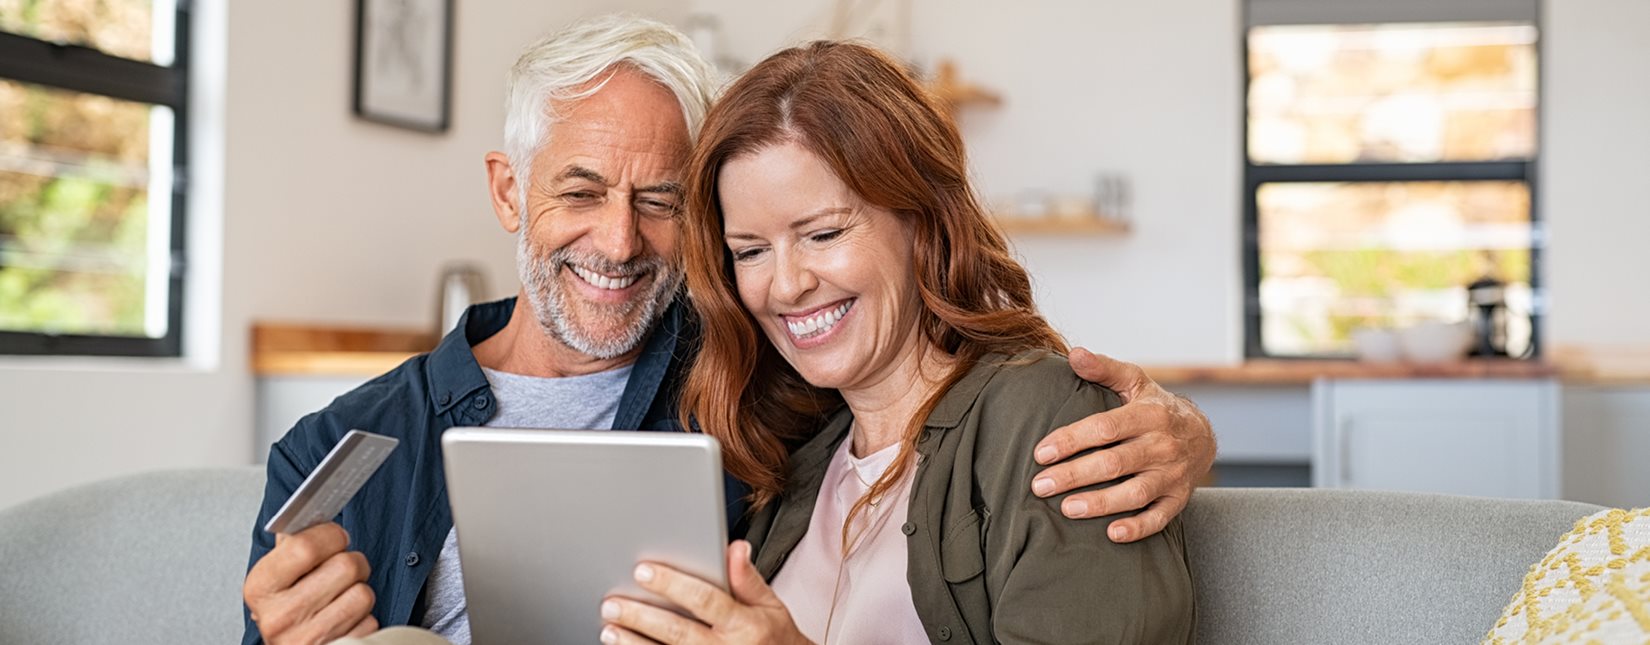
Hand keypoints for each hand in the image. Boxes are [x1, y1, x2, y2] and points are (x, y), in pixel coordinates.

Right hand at [243, 522, 377, 643]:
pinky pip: (371, 621)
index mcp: (261, 588)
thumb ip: (291, 545)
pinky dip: (364, 618)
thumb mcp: (276, 577)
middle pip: (346, 566)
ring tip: (341, 597)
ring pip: (363, 594)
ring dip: (359, 592)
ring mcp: (308, 639)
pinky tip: (345, 620)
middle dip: (353, 562)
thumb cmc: (287, 609)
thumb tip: (311, 513)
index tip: (336, 536)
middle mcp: (280, 617)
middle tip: (342, 570)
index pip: (305, 546)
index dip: (331, 535)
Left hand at [600, 540, 811, 644]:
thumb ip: (748, 579)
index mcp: (744, 624)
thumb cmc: (775, 638)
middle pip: (677, 632)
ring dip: (635, 644)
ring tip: (609, 630)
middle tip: (612, 604)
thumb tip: (734, 548)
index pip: (704, 600)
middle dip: (642, 617)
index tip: (644, 571)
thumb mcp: (771, 605)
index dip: (672, 585)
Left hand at [1032, 347, 1216, 542]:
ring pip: (1135, 492)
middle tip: (1040, 486)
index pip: (1105, 428)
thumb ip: (1104, 369)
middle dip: (1074, 475)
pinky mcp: (1178, 499)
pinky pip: (1160, 517)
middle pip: (1114, 463)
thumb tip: (1074, 353)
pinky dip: (1138, 528)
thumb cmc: (1156, 408)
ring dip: (1101, 503)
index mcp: (1148, 414)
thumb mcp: (1135, 382)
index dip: (1071, 440)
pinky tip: (1112, 534)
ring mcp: (1172, 474)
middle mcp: (1162, 445)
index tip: (1041, 452)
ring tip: (1067, 509)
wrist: (1203, 436)